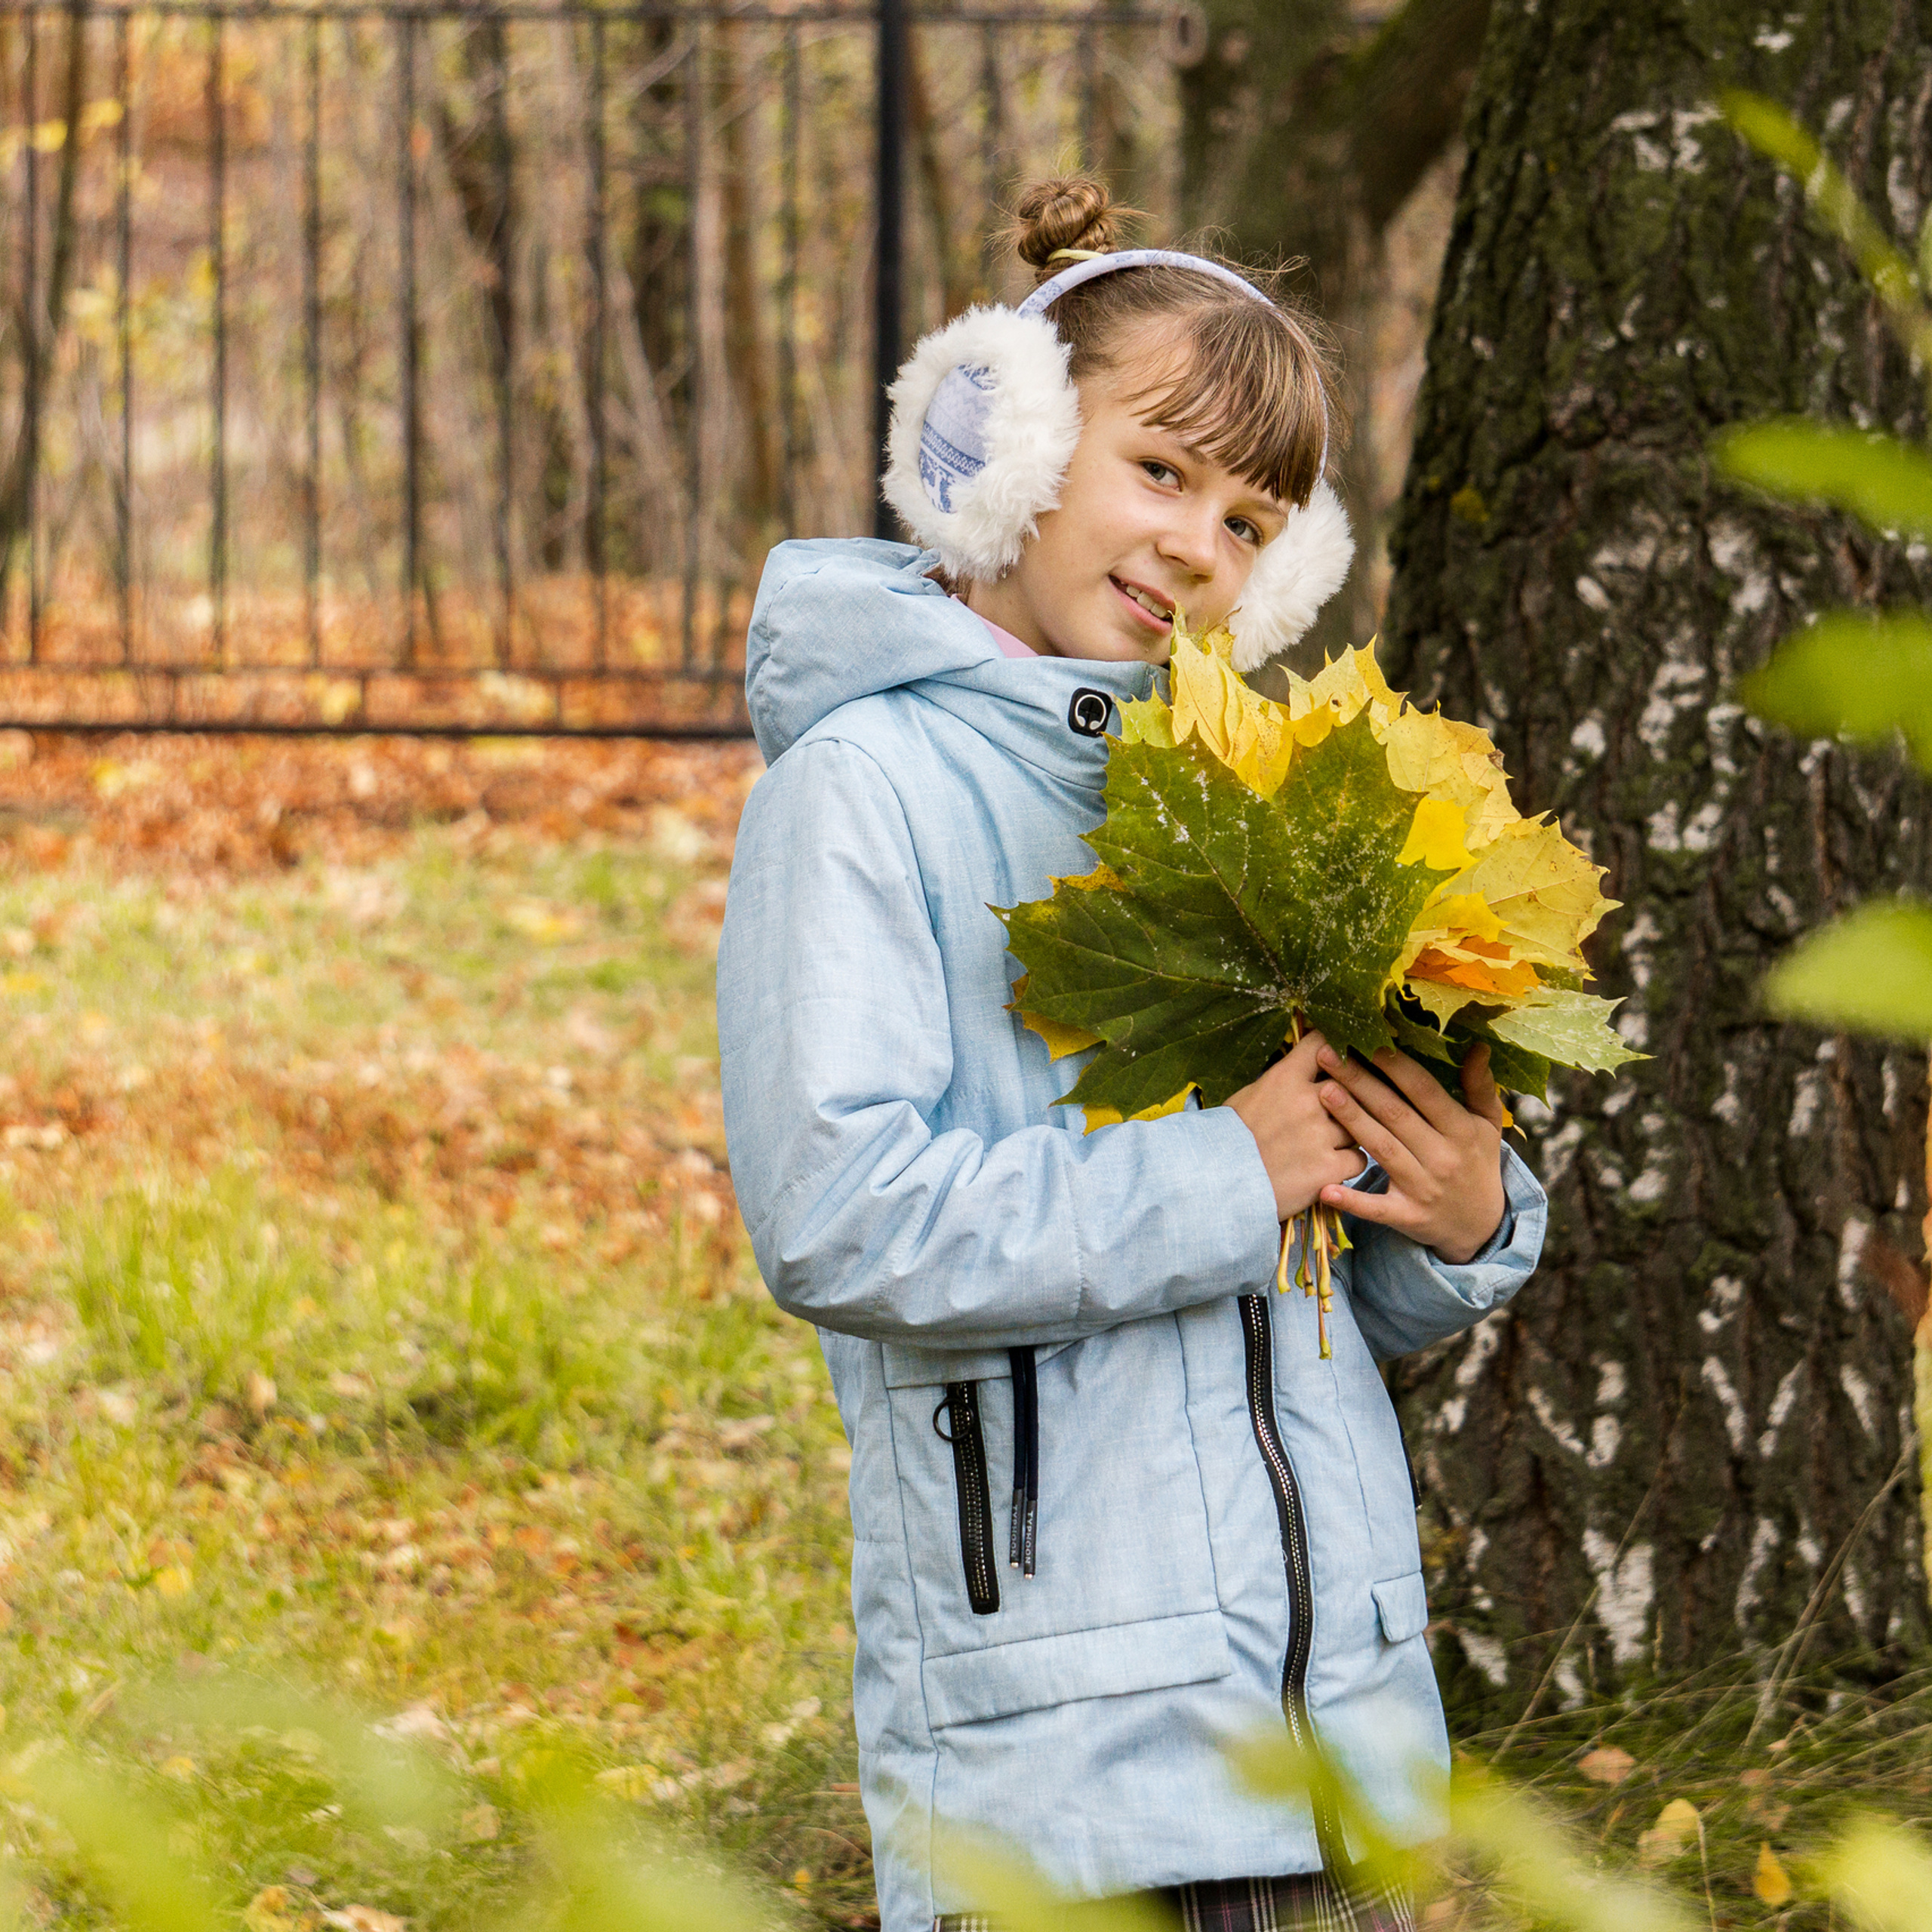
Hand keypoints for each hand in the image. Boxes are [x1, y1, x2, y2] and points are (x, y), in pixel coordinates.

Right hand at [1226, 1028, 1369, 1221]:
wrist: (1217, 1183)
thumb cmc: (1227, 1140)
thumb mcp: (1248, 1097)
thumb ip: (1281, 1084)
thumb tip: (1301, 1072)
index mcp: (1285, 1079)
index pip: (1323, 1044)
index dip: (1333, 1048)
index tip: (1337, 1054)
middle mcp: (1308, 1102)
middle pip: (1350, 1086)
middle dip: (1349, 1096)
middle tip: (1340, 1107)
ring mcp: (1321, 1136)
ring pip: (1358, 1126)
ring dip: (1349, 1134)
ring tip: (1330, 1143)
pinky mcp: (1329, 1169)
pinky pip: (1358, 1159)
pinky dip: (1348, 1164)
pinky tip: (1333, 1166)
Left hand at [1313, 1042, 1507, 1263]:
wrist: (1481, 1226)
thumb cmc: (1477, 1162)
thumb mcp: (1487, 1124)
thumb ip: (1480, 1085)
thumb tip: (1478, 1045)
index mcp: (1462, 1129)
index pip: (1425, 1091)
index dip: (1396, 1065)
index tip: (1368, 1040)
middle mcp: (1443, 1157)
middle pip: (1395, 1114)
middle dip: (1360, 1082)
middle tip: (1327, 1055)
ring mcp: (1424, 1188)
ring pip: (1382, 1149)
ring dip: (1352, 1120)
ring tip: (1322, 1092)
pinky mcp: (1408, 1216)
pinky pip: (1377, 1208)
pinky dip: (1352, 1200)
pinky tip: (1325, 1188)